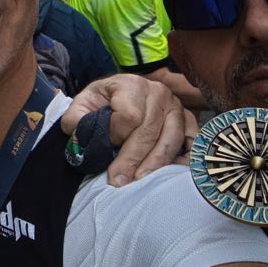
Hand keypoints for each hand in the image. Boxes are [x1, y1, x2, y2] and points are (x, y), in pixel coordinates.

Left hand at [62, 74, 189, 186]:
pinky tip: (170, 174)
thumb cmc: (104, 100)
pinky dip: (183, 159)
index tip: (105, 148)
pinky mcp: (188, 120)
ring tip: (139, 182)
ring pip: (170, 140)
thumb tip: (77, 135)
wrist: (123, 92)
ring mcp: (176, 106)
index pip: (129, 116)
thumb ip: (76, 118)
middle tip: (118, 181)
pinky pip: (191, 142)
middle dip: (132, 160)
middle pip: (149, 132)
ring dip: (154, 164)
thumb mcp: (84, 102)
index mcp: (131, 84)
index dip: (116, 136)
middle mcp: (159, 92)